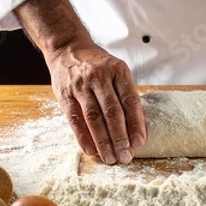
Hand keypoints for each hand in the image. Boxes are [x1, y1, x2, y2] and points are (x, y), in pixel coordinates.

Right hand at [14, 0, 145, 163]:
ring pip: (94, 117)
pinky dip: (83, 136)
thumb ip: (125, 94)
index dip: (136, 123)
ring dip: (103, 141)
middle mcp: (100, 77)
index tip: (140, 142)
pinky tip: (91, 150)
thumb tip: (137, 127)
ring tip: (110, 158)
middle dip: (120, 137)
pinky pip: (74, 119)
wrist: (67, 47)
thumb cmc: (98, 64)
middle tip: (126, 156)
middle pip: (112, 112)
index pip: (130, 100)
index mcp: (118, 71)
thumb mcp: (116, 71)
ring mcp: (81, 86)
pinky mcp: (64, 94)